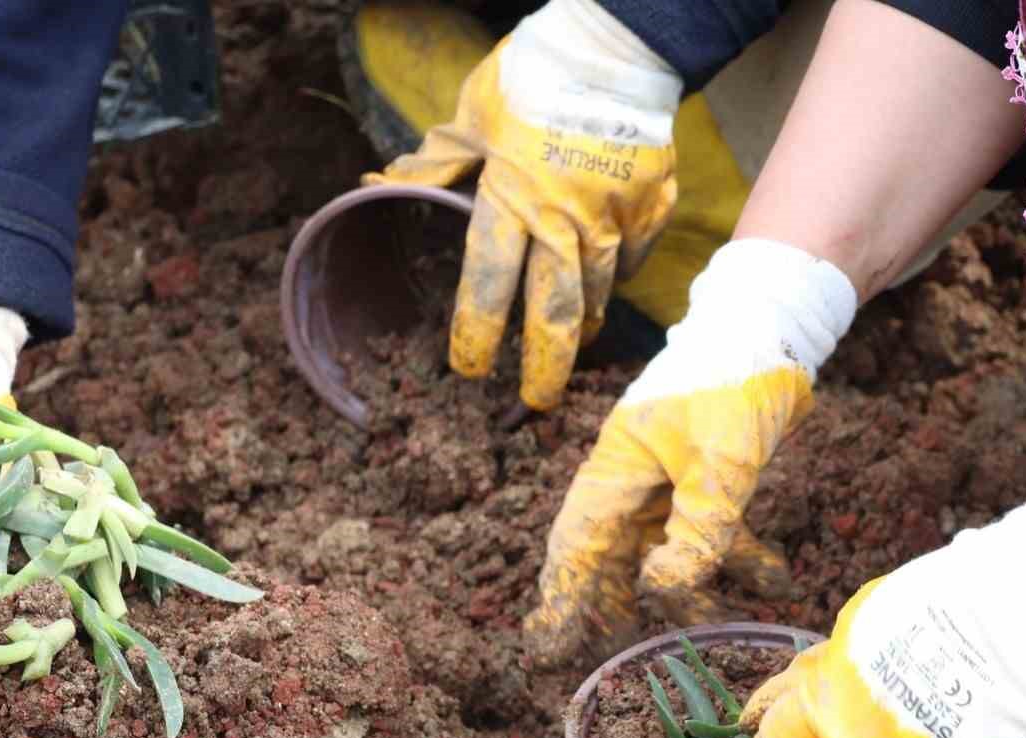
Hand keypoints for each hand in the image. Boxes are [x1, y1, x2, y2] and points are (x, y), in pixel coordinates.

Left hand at [362, 0, 680, 411]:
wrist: (615, 46)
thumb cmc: (532, 76)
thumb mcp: (469, 116)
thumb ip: (431, 164)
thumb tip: (375, 184)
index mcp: (510, 199)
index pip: (489, 285)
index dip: (477, 335)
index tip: (468, 369)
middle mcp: (565, 221)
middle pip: (555, 316)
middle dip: (543, 369)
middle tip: (533, 404)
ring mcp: (614, 220)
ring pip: (597, 297)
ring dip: (580, 330)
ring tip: (567, 351)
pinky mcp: (650, 211)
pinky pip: (630, 261)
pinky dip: (613, 275)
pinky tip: (600, 280)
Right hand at [523, 239, 856, 665]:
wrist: (772, 326)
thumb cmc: (731, 384)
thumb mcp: (719, 465)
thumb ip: (697, 532)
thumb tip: (663, 593)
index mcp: (616, 469)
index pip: (576, 546)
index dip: (560, 600)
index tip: (545, 649)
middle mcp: (634, 477)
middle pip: (612, 554)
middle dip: (615, 605)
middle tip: (616, 655)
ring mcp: (671, 477)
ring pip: (666, 547)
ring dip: (688, 586)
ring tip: (706, 629)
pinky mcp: (709, 475)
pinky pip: (713, 528)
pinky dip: (737, 555)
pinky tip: (774, 582)